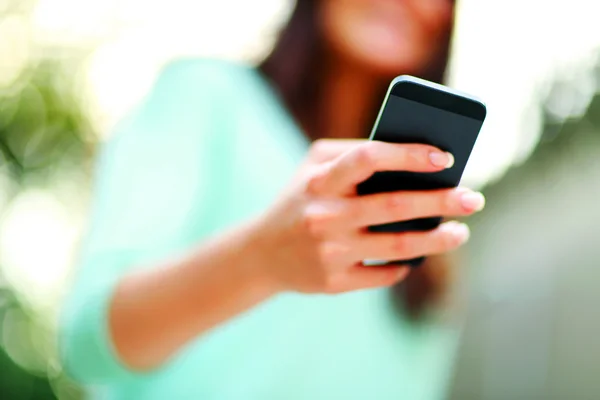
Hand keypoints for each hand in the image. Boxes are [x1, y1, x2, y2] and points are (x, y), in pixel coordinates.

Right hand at [251, 139, 484, 294]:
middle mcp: (323, 216)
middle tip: (474, 199)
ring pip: (398, 246)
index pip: (368, 158)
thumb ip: (353, 154)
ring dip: (437, 240)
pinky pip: (384, 274)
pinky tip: (416, 257)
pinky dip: (406, 265)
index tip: (446, 158)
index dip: (408, 155)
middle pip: (394, 205)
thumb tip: (415, 159)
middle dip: (441, 202)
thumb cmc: (300, 199)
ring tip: (461, 232)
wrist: (263, 253)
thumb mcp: (313, 167)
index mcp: (319, 181)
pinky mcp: (333, 282)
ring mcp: (328, 252)